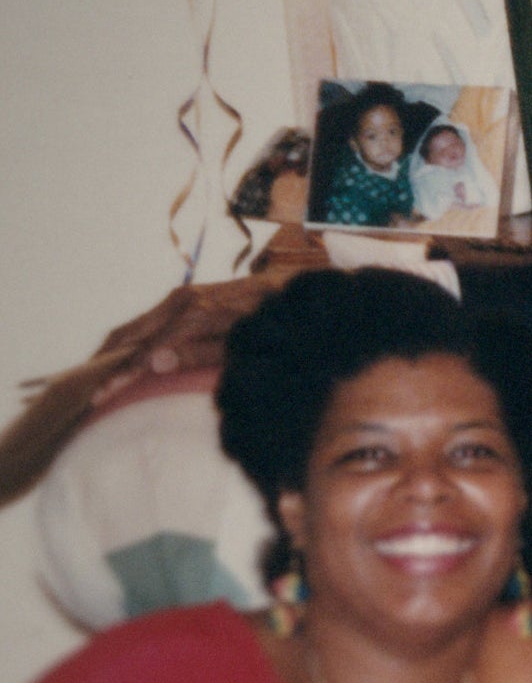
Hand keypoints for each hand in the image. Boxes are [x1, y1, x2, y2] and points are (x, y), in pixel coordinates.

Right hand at [74, 276, 286, 404]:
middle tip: (86, 393)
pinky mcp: (182, 299)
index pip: (146, 348)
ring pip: (131, 327)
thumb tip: (154, 363)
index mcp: (193, 313)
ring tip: (91, 380)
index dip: (122, 373)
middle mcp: (180, 302)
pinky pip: (143, 322)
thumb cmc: (272, 321)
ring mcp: (179, 298)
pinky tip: (115, 361)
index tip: (102, 395)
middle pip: (128, 335)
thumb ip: (200, 352)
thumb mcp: (242, 342)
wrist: (293, 287)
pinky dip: (124, 342)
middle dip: (104, 363)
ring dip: (108, 352)